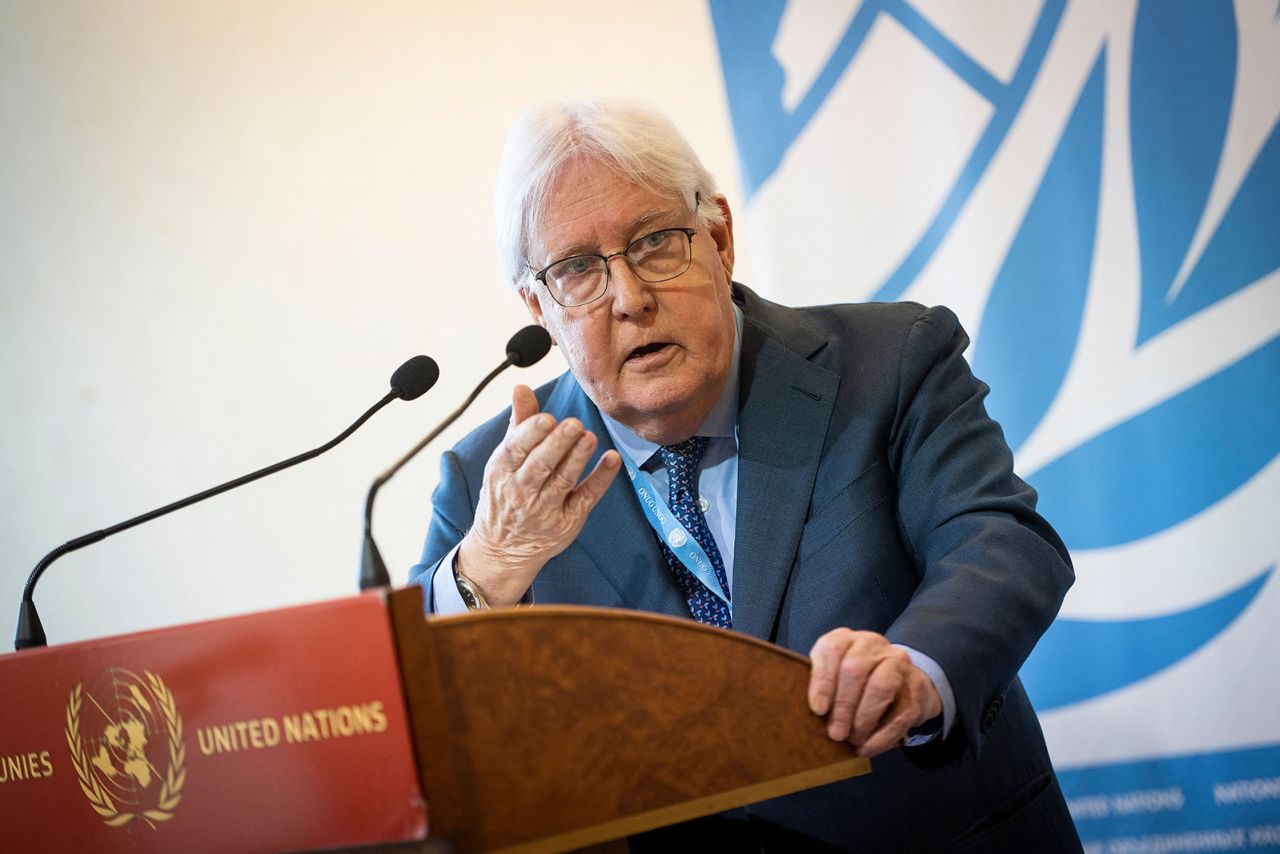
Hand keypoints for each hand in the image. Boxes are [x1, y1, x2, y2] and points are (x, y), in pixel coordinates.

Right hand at [456, 385, 620, 605]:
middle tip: (574, 424)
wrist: (502, 549)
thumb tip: (521, 388)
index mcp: (502, 470)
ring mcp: (545, 509)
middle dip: (557, 444)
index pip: (515, 449)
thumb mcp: (503, 461)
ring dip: (578, 458)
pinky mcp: (567, 521)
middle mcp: (521, 491)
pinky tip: (612, 459)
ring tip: (590, 437)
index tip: (546, 418)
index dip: (530, 433)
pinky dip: (600, 479)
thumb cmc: (505, 494)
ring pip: (562, 480)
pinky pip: (586, 497)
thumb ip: (518, 424)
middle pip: (540, 465)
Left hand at [807, 628, 941, 757]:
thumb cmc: (859, 683)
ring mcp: (897, 664)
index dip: (822, 680)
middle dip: (843, 706)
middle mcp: (872, 645)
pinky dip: (881, 737)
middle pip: (854, 669)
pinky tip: (868, 748)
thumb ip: (822, 687)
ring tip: (852, 739)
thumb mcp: (836, 676)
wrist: (904, 683)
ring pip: (880, 686)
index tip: (818, 709)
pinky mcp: (915, 689)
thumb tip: (806, 717)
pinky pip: (899, 715)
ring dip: (863, 718)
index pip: (831, 649)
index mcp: (847, 639)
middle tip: (835, 733)